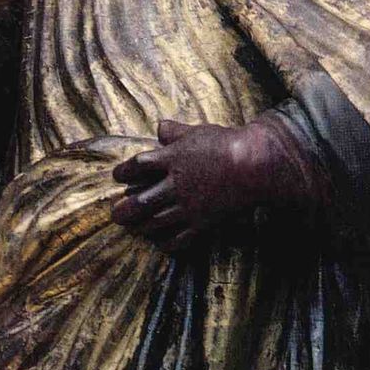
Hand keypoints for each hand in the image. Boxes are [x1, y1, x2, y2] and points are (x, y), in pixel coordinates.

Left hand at [111, 116, 314, 251]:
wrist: (253, 166)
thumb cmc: (225, 144)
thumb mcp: (196, 131)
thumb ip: (174, 131)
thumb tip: (160, 127)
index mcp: (172, 158)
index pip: (138, 166)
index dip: (124, 172)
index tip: (117, 176)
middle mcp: (176, 184)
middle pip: (142, 201)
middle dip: (125, 210)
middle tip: (116, 215)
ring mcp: (189, 205)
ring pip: (157, 222)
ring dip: (143, 227)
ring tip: (135, 229)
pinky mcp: (203, 221)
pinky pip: (181, 238)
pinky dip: (168, 242)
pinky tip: (162, 242)